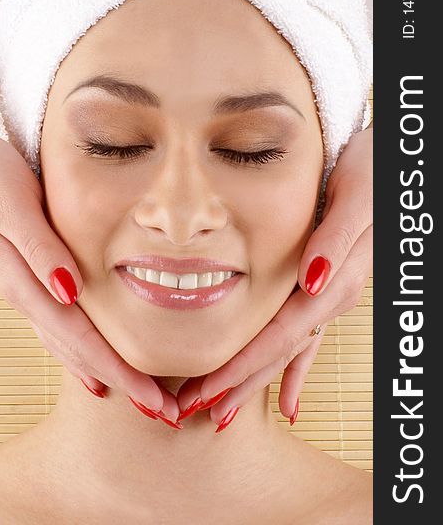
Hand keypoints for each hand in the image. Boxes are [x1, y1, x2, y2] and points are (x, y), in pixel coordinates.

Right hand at [0, 126, 170, 413]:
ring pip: (69, 346)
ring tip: (140, 399)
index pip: (80, 339)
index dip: (119, 373)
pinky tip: (93, 370)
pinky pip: (59, 329)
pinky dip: (81, 355)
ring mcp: (25, 290)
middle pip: (78, 352)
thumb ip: (39, 248)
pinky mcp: (28, 278)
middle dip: (123, 385)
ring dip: (106, 375)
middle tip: (166, 414)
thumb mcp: (13, 203)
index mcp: (24, 281)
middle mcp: (25, 295)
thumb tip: (68, 291)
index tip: (155, 401)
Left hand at [177, 124, 372, 428]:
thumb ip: (337, 238)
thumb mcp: (356, 195)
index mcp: (332, 281)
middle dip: (234, 387)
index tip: (204, 394)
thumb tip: (313, 280)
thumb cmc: (368, 169)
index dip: (240, 369)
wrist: (384, 159)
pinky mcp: (325, 288)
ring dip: (252, 384)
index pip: (277, 338)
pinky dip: (292, 373)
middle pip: (276, 355)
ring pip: (285, 352)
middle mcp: (329, 297)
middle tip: (191, 413)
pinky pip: (305, 340)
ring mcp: (328, 297)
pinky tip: (286, 404)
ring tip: (222, 415)